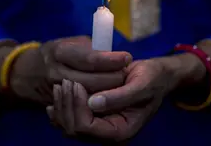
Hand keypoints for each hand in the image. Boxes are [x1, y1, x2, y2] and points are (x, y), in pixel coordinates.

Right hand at [0, 36, 131, 104]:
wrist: (27, 73)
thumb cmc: (55, 53)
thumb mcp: (69, 42)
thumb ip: (90, 48)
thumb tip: (113, 55)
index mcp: (59, 52)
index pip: (90, 59)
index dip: (111, 60)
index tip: (127, 58)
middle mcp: (56, 73)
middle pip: (94, 82)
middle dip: (115, 78)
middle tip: (126, 72)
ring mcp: (57, 92)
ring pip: (91, 96)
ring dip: (109, 90)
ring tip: (119, 82)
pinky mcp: (60, 104)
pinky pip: (84, 105)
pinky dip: (99, 100)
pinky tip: (107, 94)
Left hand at [47, 53, 204, 141]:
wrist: (154, 76)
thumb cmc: (152, 79)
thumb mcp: (141, 84)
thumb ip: (120, 96)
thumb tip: (93, 103)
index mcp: (122, 131)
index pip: (88, 127)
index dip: (77, 106)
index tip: (77, 84)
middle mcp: (109, 134)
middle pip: (74, 130)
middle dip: (66, 106)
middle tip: (65, 82)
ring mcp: (100, 128)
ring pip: (69, 126)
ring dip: (61, 107)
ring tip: (59, 86)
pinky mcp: (94, 119)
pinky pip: (71, 120)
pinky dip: (61, 110)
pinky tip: (55, 98)